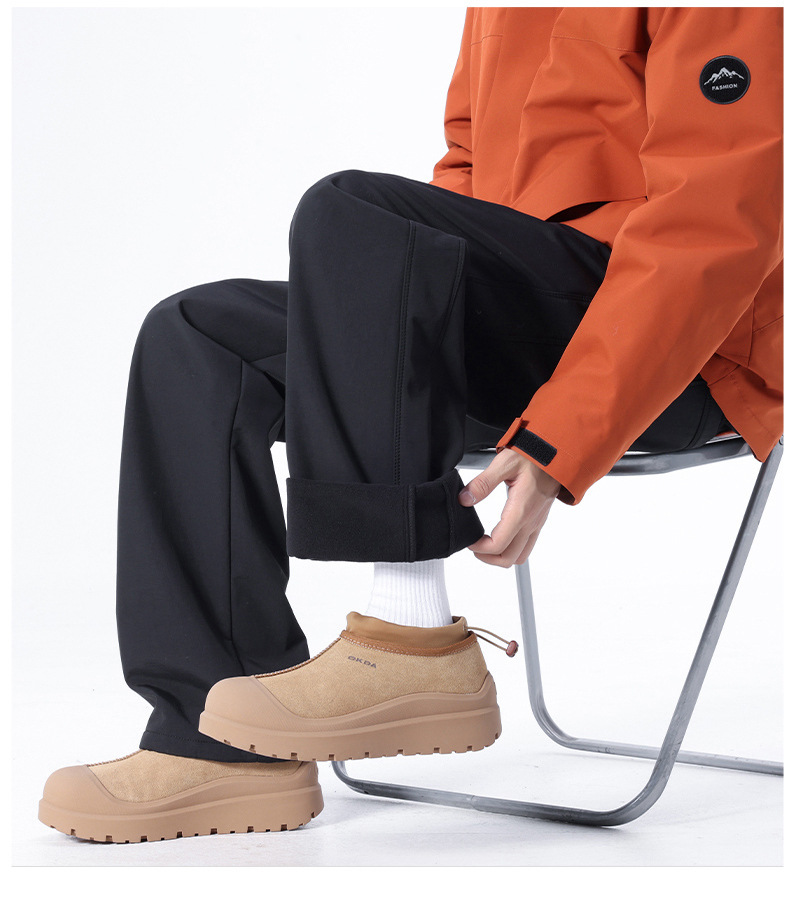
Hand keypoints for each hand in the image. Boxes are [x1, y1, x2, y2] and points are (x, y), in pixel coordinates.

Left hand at [458, 448, 560, 566]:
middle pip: (509, 558)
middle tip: (474, 546)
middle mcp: (530, 522)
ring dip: (501, 556)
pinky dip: (512, 549)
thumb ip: (483, 483)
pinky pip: (527, 545)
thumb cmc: (534, 457)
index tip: (469, 540)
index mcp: (520, 511)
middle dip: (488, 557)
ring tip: (486, 544)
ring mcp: (536, 523)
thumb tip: (465, 499)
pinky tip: (501, 535)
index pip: (498, 545)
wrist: (558, 455)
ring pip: (520, 556)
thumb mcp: (504, 464)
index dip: (479, 548)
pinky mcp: (539, 521)